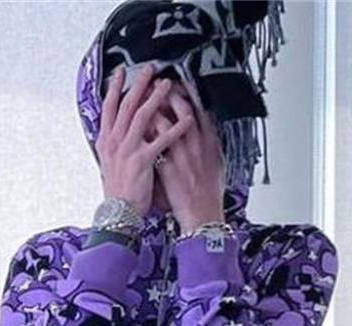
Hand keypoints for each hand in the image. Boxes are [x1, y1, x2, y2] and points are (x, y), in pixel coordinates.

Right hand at [95, 64, 195, 217]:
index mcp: (106, 141)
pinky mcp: (142, 160)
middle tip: (150, 69)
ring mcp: (128, 149)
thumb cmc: (118, 192)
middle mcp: (114, 141)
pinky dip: (176, 127)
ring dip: (156, 98)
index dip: (115, 88)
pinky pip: (162, 139)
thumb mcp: (109, 165)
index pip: (109, 108)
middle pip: (127, 105)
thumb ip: (114, 146)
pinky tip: (188, 118)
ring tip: (168, 85)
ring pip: (142, 116)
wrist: (119, 213)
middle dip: (139, 84)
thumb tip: (118, 132)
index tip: (121, 73)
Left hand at [148, 76, 225, 233]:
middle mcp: (197, 144)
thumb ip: (208, 146)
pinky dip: (146, 131)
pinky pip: (154, 142)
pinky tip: (136, 124)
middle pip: (183, 108)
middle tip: (155, 82)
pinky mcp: (169, 167)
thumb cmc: (208, 195)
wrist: (203, 217)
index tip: (178, 82)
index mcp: (210, 142)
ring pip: (166, 120)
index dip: (187, 92)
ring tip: (141, 97)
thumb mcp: (215, 164)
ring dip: (151, 106)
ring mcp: (182, 154)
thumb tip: (204, 132)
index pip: (200, 108)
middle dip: (167, 92)